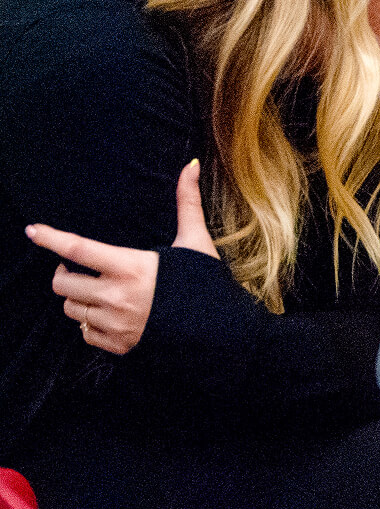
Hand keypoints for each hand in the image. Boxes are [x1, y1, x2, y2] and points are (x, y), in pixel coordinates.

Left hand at [25, 160, 218, 354]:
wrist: (219, 327)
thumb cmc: (203, 281)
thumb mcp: (194, 240)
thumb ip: (187, 202)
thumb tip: (191, 164)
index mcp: (131, 267)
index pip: (79, 249)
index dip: (51, 238)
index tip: (33, 231)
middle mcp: (117, 296)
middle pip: (63, 284)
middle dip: (65, 275)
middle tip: (79, 269)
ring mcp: (116, 323)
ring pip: (71, 309)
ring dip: (79, 299)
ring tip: (99, 293)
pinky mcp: (118, 344)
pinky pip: (85, 334)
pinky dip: (92, 324)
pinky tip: (111, 315)